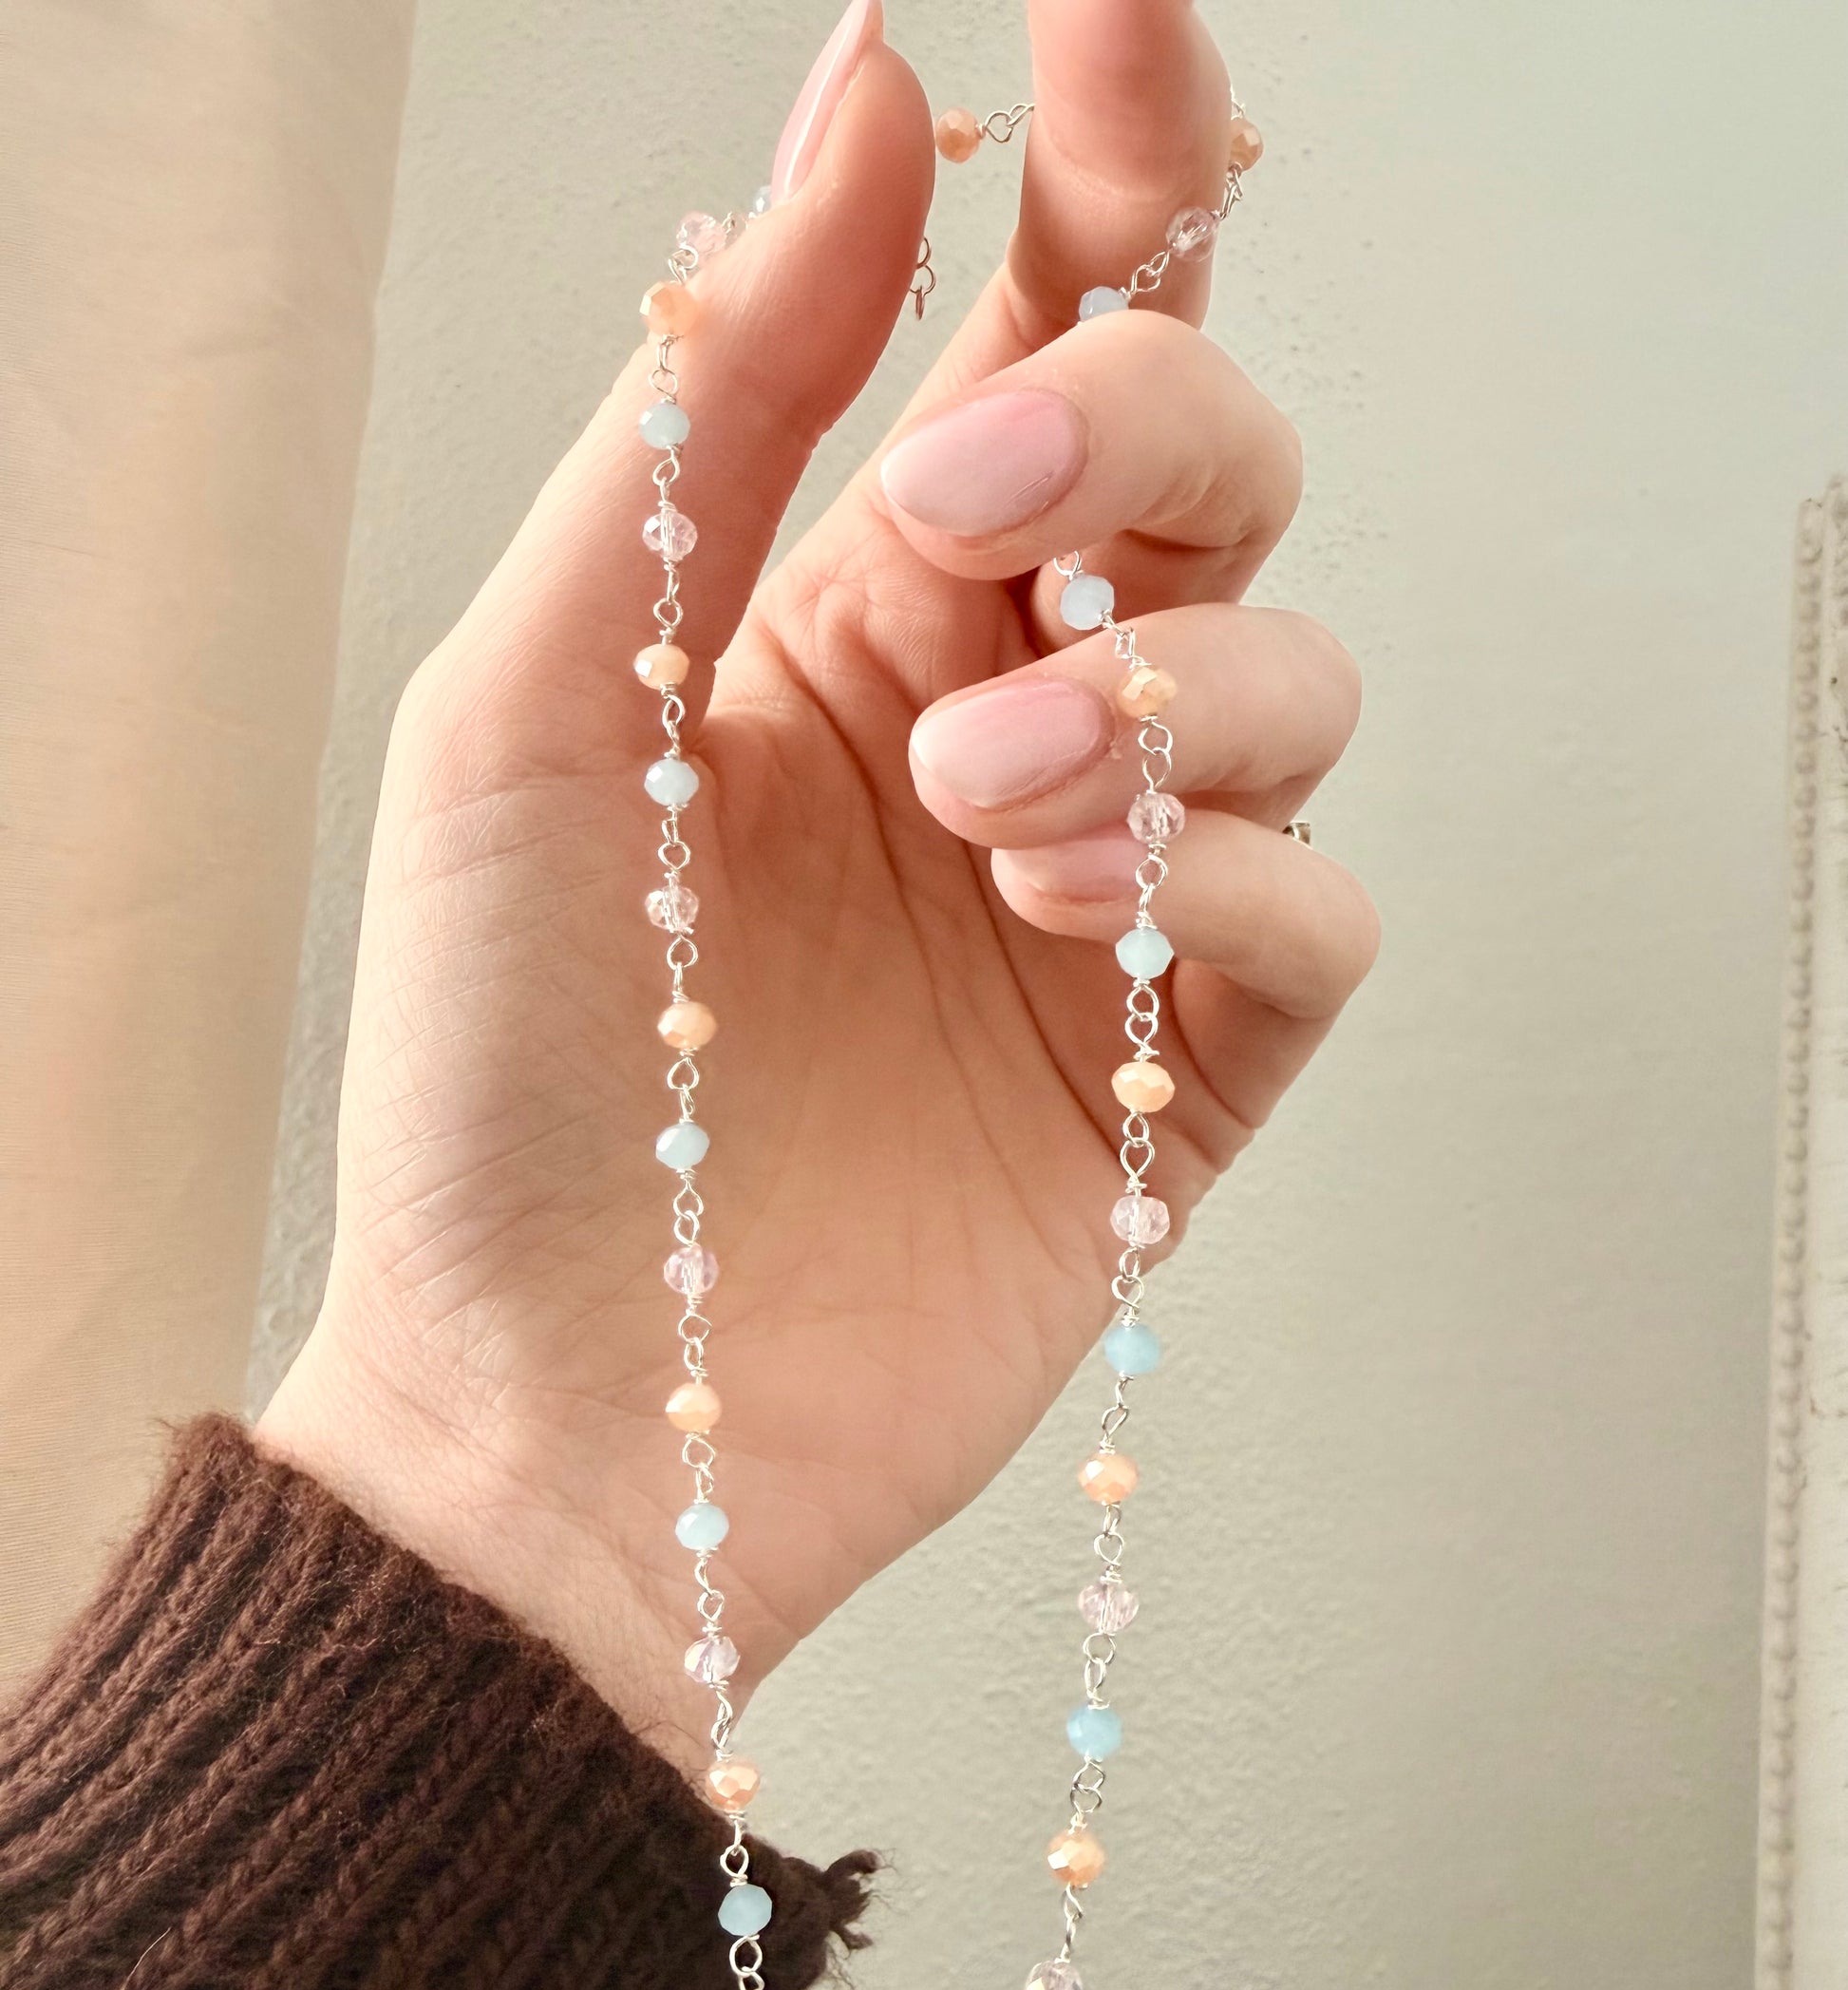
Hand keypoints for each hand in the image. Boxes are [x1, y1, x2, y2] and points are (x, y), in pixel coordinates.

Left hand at [258, 0, 1373, 1773]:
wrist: (564, 1416)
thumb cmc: (508, 1076)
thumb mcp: (542, 691)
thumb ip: (714, 407)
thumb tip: (862, 97)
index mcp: (843, 605)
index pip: (1035, 322)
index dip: (1114, 156)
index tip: (1121, 21)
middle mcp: (999, 721)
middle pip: (1213, 465)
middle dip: (1138, 427)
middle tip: (980, 509)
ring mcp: (1100, 902)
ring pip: (1292, 680)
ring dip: (1164, 695)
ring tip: (974, 801)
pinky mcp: (1173, 1082)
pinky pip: (1314, 916)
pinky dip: (1232, 880)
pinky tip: (1075, 913)